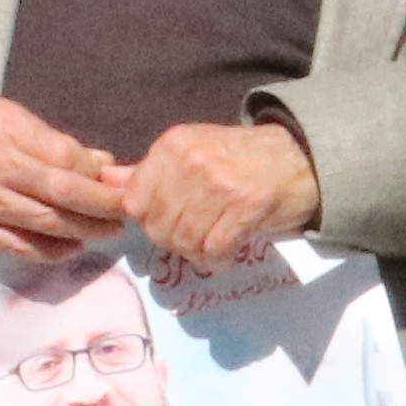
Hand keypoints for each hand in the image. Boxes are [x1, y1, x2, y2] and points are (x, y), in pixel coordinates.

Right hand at [0, 96, 130, 261]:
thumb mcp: (11, 117)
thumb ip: (53, 141)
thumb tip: (102, 164)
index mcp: (7, 132)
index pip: (63, 157)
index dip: (94, 173)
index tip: (116, 181)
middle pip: (59, 192)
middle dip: (100, 205)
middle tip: (128, 212)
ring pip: (43, 223)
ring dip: (83, 230)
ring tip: (108, 231)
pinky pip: (18, 248)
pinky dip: (50, 251)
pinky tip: (72, 247)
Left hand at [128, 116, 319, 274]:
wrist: (300, 157)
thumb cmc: (241, 158)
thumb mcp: (192, 151)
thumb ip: (149, 171)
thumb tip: (105, 182)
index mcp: (172, 146)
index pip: (133, 202)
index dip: (148, 220)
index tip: (169, 220)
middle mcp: (191, 162)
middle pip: (157, 227)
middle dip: (174, 240)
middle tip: (197, 235)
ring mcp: (218, 185)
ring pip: (183, 242)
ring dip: (196, 252)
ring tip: (213, 241)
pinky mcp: (245, 208)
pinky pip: (212, 251)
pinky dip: (218, 259)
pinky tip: (228, 250)